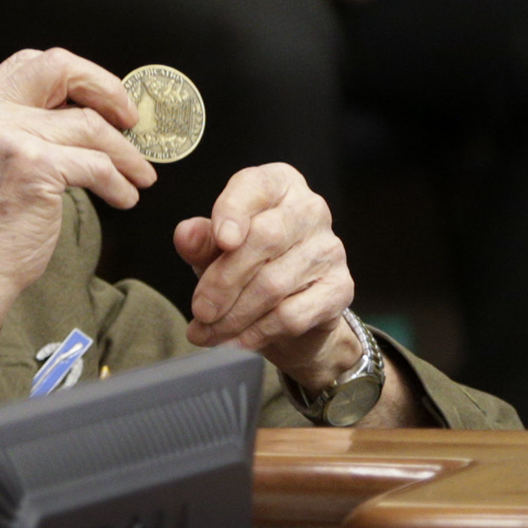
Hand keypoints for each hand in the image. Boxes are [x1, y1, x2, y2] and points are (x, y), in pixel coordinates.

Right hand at [0, 48, 156, 333]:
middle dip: (108, 91)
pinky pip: (96, 163)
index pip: (32, 63)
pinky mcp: (33, 166)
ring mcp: (4, 135)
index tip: (104, 100)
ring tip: (136, 175)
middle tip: (131, 120)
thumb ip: (18, 125)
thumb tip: (83, 109)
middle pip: (59, 69)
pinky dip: (118, 182)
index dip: (78, 76)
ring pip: (89, 125)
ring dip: (124, 154)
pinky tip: (122, 196)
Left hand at [173, 163, 358, 388]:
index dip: (234, 211)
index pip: (256, 187)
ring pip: (274, 284)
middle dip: (222, 281)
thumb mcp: (214, 249)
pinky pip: (293, 314)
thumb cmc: (245, 265)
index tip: (221, 240)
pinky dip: (258, 332)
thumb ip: (200, 241)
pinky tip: (236, 342)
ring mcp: (330, 248)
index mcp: (277, 185)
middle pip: (264, 239)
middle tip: (199, 311)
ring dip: (233, 316)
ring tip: (206, 333)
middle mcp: (310, 210)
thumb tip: (186, 234)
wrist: (289, 310)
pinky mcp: (340, 288)